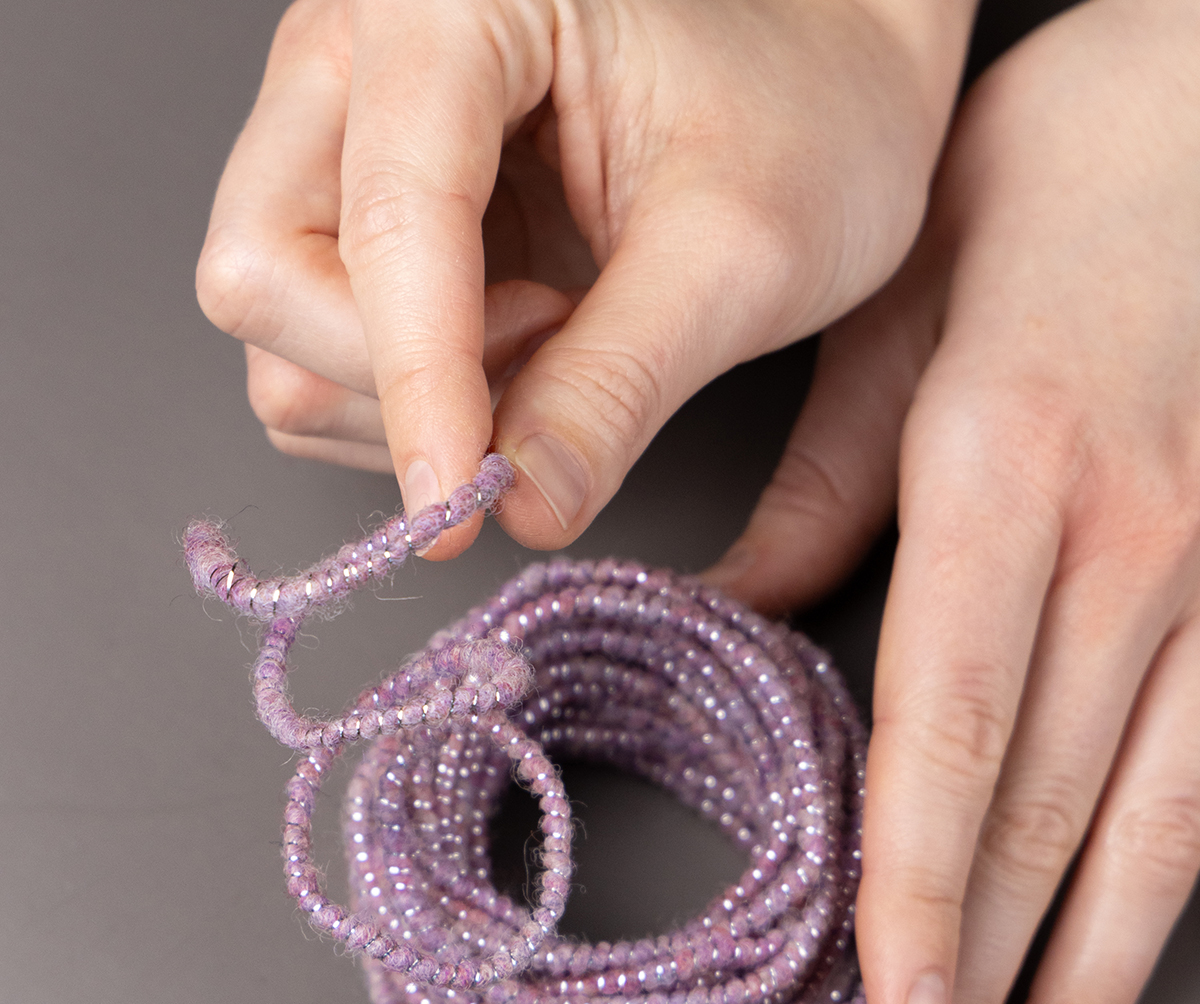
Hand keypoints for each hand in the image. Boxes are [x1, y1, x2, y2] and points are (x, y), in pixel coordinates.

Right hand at [196, 0, 973, 557]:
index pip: (384, 223)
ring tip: (554, 345)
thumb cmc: (809, 112)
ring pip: (279, 328)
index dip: (419, 386)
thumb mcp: (739, 251)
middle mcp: (361, 53)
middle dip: (395, 381)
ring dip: (403, 395)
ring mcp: (349, 132)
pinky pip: (319, 347)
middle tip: (548, 368)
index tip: (462, 507)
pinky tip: (518, 351)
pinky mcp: (364, 208)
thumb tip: (521, 509)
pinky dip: (411, 394)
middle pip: (265, 274)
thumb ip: (618, 385)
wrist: (826, 77)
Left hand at [709, 0, 1199, 1003]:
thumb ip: (820, 489)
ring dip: (1083, 990)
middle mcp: (1140, 546)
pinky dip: (1167, 894)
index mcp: (1011, 470)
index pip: (955, 726)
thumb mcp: (893, 320)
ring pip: (1158, 830)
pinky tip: (1121, 979)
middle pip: (1050, 814)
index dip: (922, 889)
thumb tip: (737, 616)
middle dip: (983, 987)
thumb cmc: (1042, 190)